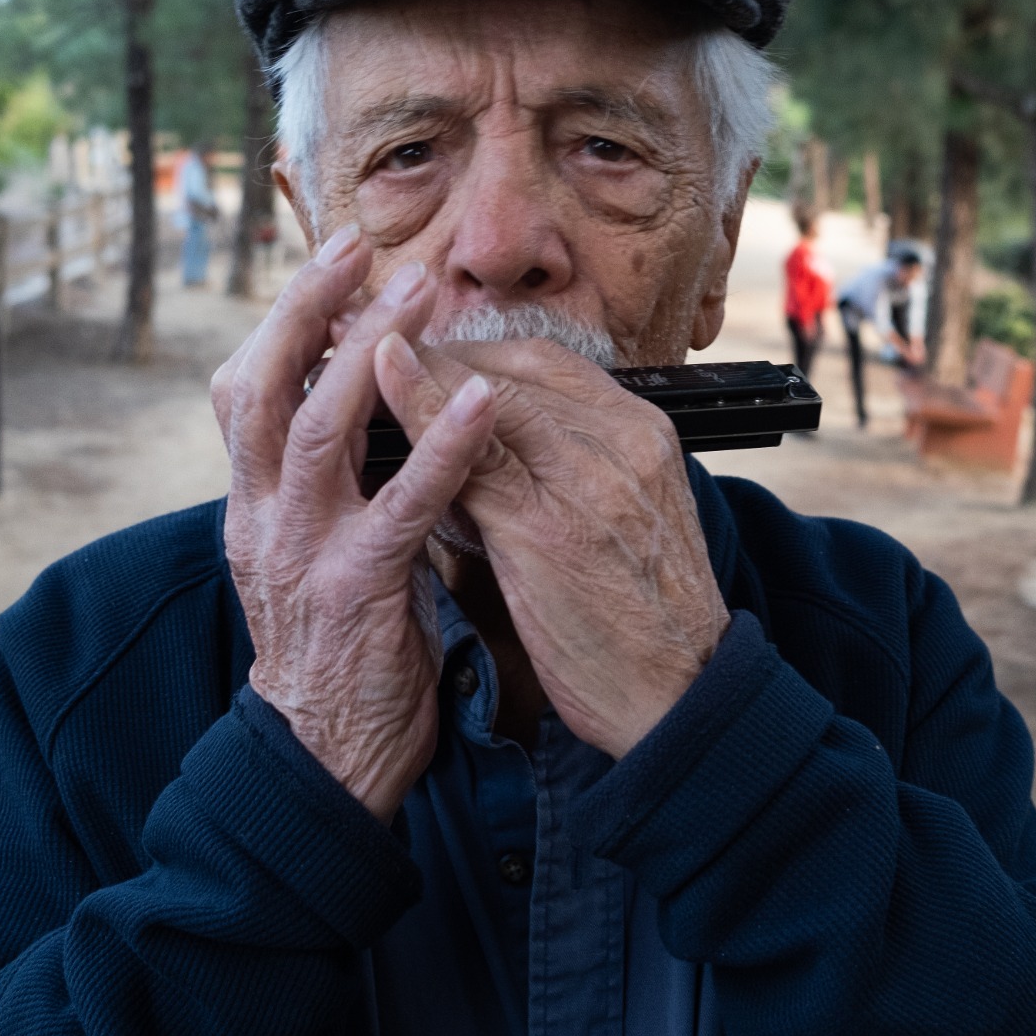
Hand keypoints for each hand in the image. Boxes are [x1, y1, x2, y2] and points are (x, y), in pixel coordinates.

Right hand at [214, 227, 497, 819]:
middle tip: (358, 245)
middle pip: (264, 384)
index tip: (330, 261)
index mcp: (253, 503)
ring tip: (420, 294)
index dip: (282, 321)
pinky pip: (401, 505)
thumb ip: (324, 489)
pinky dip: (443, 446)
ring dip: (372, 352)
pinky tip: (480, 400)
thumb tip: (359, 415)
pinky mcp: (358, 590)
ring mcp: (304, 550)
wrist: (323, 762)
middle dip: (309, 307)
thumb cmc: (336, 653)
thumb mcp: (311, 555)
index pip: (244, 388)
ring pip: (320, 426)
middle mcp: (263, 515)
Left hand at [376, 336, 730, 759]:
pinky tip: (376, 397)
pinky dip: (420, 418)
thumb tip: (491, 442)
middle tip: (366, 339)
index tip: (420, 349)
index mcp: (642, 433)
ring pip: (487, 399)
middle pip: (513, 366)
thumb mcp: (619, 520)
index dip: (473, 351)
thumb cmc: (643, 620)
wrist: (683, 695)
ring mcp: (586, 480)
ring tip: (352, 357)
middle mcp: (621, 439)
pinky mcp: (547, 529)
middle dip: (436, 349)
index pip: (545, 362)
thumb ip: (571, 469)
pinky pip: (472, 459)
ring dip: (417, 370)